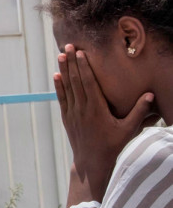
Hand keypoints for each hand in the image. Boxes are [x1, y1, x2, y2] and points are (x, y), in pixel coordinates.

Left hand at [54, 44, 154, 199]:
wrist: (92, 161)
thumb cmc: (113, 145)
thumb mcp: (128, 129)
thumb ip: (139, 112)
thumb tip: (150, 95)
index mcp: (96, 109)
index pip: (88, 83)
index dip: (83, 67)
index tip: (81, 53)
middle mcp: (81, 108)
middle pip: (75, 81)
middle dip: (72, 62)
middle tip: (68, 46)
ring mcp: (72, 112)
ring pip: (67, 87)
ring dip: (64, 70)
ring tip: (61, 55)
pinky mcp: (67, 117)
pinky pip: (62, 98)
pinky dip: (59, 86)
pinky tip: (57, 75)